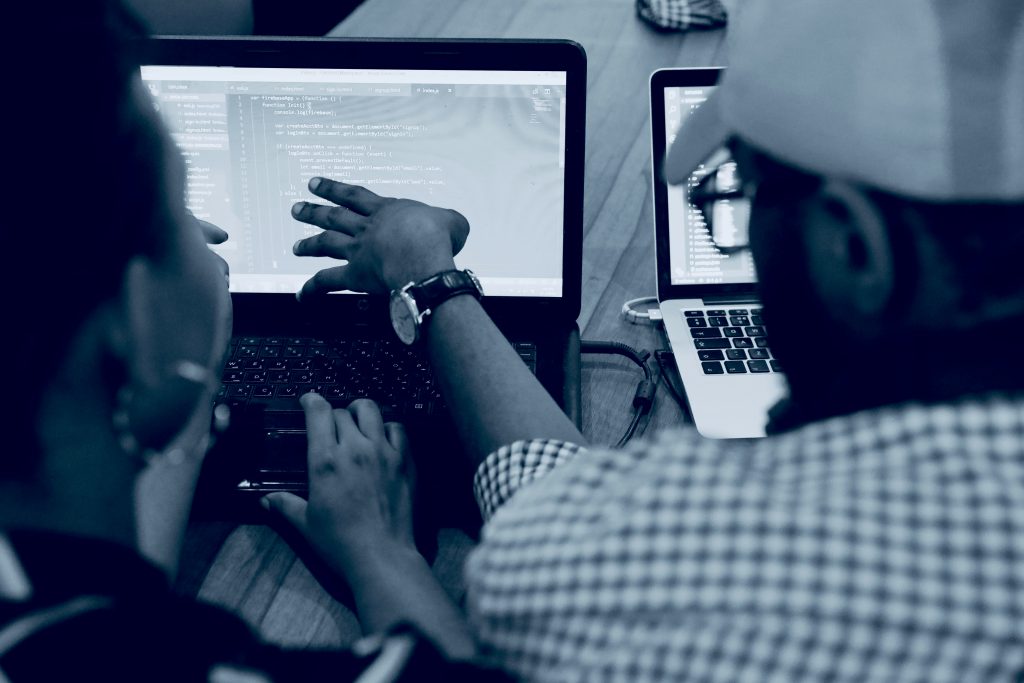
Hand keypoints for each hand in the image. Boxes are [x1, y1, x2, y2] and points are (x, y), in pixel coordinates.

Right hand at [262, 394, 415, 574]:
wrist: (382, 556)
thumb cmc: (342, 543)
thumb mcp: (306, 524)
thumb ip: (286, 506)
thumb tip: (266, 500)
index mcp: (326, 461)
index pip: (319, 412)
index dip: (312, 401)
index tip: (309, 400)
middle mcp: (355, 449)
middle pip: (343, 411)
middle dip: (334, 413)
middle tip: (332, 424)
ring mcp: (383, 452)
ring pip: (372, 410)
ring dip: (361, 411)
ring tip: (358, 420)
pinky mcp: (405, 460)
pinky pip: (398, 428)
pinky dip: (389, 426)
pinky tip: (384, 436)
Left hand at [290, 178, 468, 298]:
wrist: (422, 256)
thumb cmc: (437, 238)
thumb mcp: (452, 221)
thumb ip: (448, 221)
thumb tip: (454, 227)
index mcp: (386, 210)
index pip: (354, 195)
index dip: (333, 189)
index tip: (315, 184)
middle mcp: (366, 228)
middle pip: (334, 216)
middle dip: (313, 211)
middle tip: (297, 208)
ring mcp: (358, 251)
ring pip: (326, 244)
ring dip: (309, 244)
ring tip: (296, 247)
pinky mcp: (355, 275)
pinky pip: (327, 282)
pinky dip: (312, 289)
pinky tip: (301, 295)